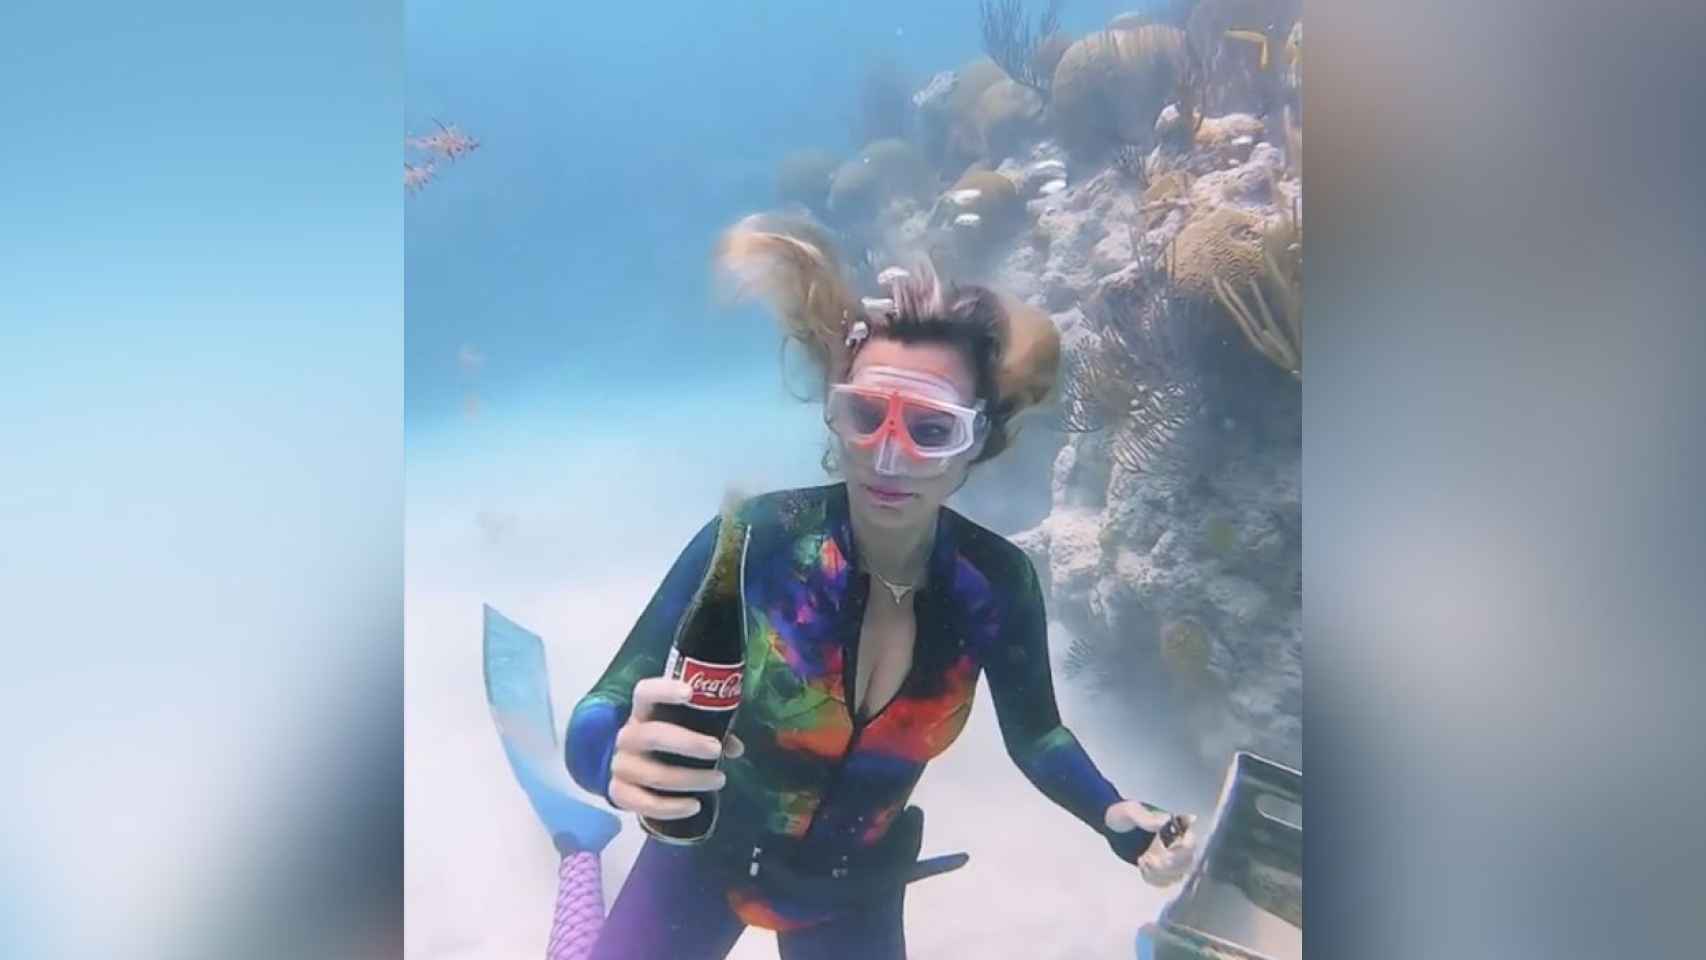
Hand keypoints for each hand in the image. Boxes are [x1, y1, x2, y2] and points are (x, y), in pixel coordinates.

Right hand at [607, 677, 745, 819]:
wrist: (636, 773)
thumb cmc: (669, 744)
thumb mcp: (687, 730)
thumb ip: (711, 731)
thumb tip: (735, 747)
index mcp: (643, 712)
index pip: (646, 692)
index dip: (665, 690)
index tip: (690, 692)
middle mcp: (628, 736)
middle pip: (652, 735)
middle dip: (688, 743)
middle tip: (716, 749)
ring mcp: (621, 765)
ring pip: (654, 775)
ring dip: (690, 779)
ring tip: (719, 780)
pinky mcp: (619, 793)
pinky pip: (645, 804)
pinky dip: (673, 807)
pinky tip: (695, 805)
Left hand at [1105, 799, 1197, 887]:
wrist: (1110, 825)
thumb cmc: (1121, 813)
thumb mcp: (1131, 812)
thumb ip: (1147, 818)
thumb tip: (1167, 821)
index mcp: (1173, 826)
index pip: (1191, 841)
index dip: (1185, 849)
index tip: (1167, 853)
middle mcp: (1176, 842)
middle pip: (1187, 862)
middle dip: (1168, 865)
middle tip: (1148, 858)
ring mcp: (1169, 856)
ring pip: (1177, 874)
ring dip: (1160, 873)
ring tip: (1142, 860)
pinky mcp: (1160, 868)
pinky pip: (1164, 881)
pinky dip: (1153, 879)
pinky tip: (1142, 866)